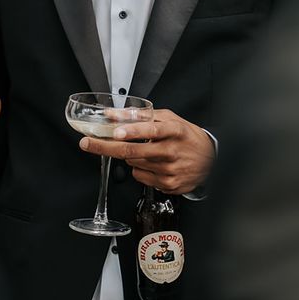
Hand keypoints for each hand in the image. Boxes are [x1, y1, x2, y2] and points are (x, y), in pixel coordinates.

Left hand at [79, 109, 214, 193]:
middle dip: (105, 147)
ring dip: (130, 156)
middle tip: (87, 143)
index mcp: (173, 130)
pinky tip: (152, 163)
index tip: (116, 131)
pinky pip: (141, 177)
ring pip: (133, 164)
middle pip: (133, 151)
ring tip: (145, 150)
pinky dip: (140, 169)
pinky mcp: (168, 185)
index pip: (151, 130)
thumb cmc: (186, 136)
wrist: (211, 160)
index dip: (132, 131)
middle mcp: (171, 151)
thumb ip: (140, 115)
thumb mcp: (168, 118)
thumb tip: (112, 114)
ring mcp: (169, 170)